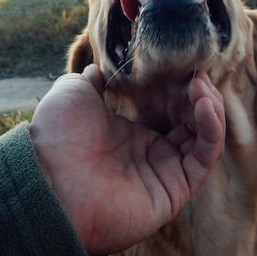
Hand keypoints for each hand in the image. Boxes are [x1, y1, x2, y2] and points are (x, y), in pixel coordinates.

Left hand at [30, 64, 225, 255]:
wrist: (45, 179)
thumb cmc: (56, 137)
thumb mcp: (74, 93)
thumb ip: (93, 80)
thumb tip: (99, 68)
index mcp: (132, 134)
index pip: (172, 111)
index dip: (183, 89)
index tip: (186, 66)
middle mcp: (152, 154)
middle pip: (194, 124)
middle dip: (202, 96)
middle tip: (198, 74)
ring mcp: (165, 172)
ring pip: (205, 138)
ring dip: (210, 109)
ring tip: (201, 86)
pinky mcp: (175, 189)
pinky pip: (204, 157)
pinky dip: (211, 129)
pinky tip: (203, 104)